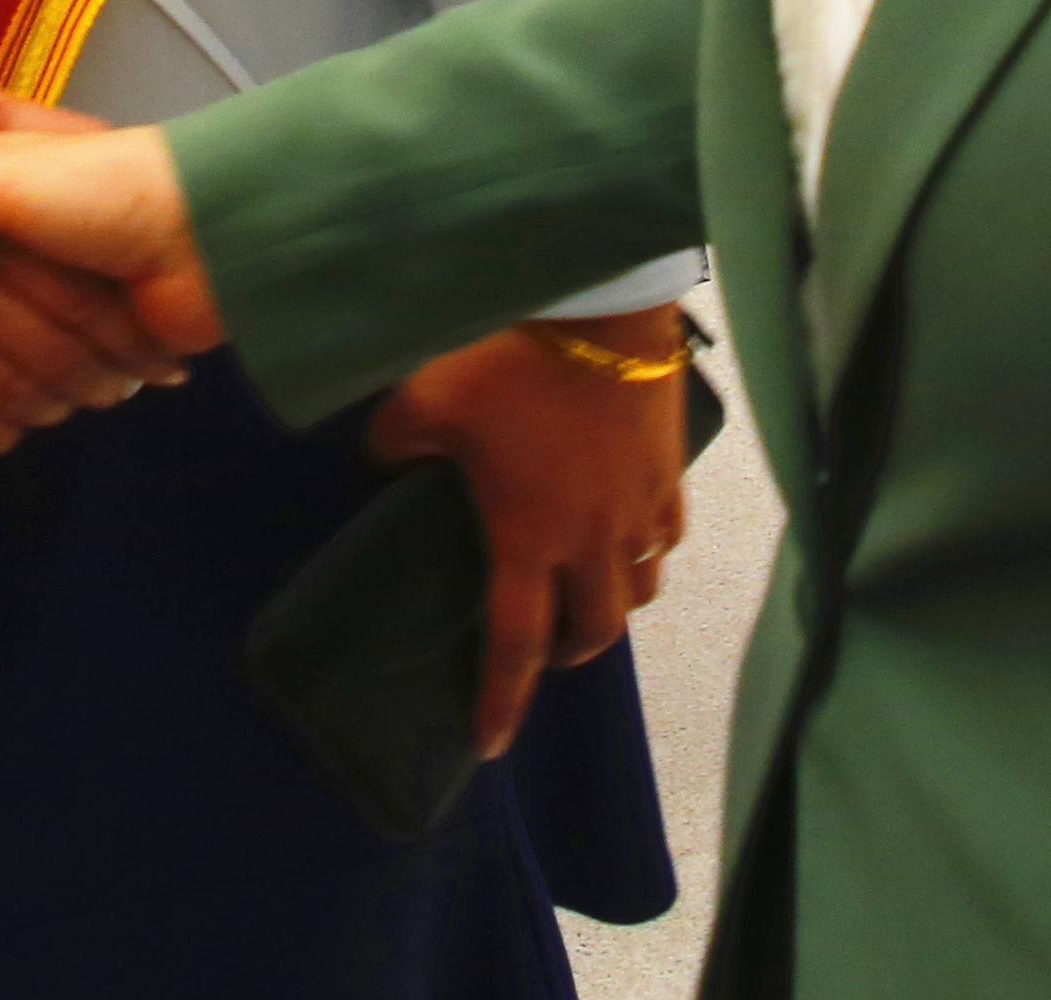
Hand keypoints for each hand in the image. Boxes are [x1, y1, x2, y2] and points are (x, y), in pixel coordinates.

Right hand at [0, 44, 180, 459]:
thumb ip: (50, 128)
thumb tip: (122, 150)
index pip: (82, 295)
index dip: (124, 334)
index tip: (151, 349)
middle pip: (52, 354)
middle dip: (96, 383)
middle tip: (116, 391)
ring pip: (3, 392)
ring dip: (41, 411)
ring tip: (58, 406)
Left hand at [368, 310, 692, 755]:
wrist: (601, 304)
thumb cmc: (508, 358)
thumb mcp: (422, 398)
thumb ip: (393, 443)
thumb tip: (379, 461)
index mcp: (528, 539)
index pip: (513, 646)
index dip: (501, 701)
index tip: (491, 745)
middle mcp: (592, 541)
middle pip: (592, 633)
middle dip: (566, 656)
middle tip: (542, 651)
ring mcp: (640, 509)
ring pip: (640, 588)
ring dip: (611, 603)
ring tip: (587, 592)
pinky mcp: (670, 472)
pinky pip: (667, 535)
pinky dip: (648, 549)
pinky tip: (633, 534)